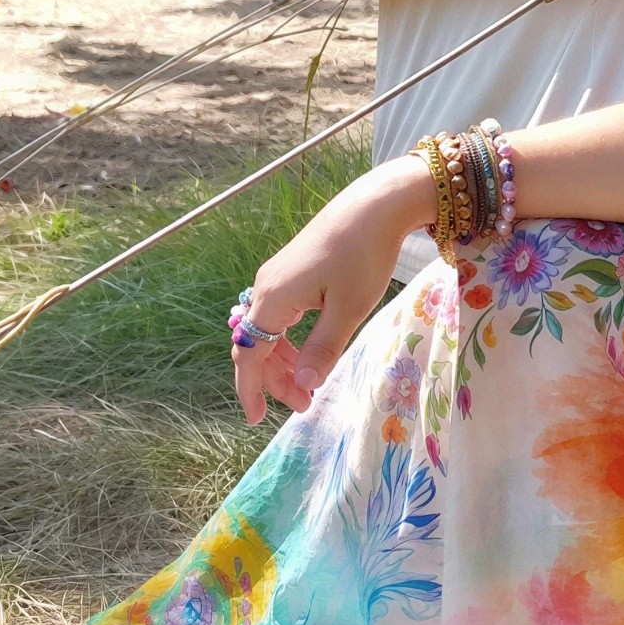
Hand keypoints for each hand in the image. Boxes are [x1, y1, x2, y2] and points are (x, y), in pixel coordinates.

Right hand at [232, 155, 432, 423]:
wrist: (374, 206)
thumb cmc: (364, 255)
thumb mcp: (349, 309)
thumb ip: (323, 349)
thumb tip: (302, 386)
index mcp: (274, 299)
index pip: (249, 355)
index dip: (251, 389)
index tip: (256, 419)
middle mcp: (266, 287)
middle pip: (256, 346)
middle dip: (275, 380)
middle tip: (305, 405)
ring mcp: (277, 277)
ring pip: (267, 331)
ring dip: (283, 361)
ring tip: (310, 384)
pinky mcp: (291, 271)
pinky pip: (279, 315)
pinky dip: (288, 340)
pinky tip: (308, 351)